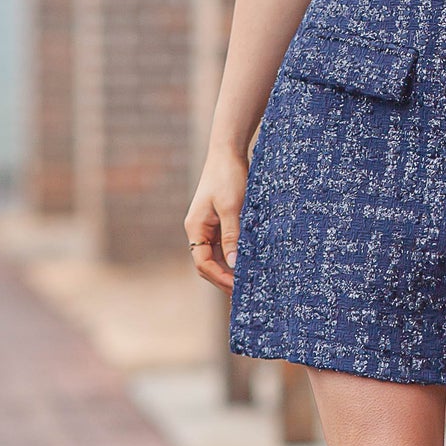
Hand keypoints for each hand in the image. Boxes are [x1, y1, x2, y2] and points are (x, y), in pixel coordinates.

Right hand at [184, 147, 248, 293]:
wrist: (228, 152)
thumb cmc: (228, 177)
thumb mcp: (232, 207)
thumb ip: (232, 236)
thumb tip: (234, 264)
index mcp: (196, 228)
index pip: (203, 263)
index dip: (220, 278)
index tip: (239, 287)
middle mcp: (199, 230)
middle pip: (208, 263)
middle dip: (224, 278)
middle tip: (245, 292)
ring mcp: (209, 226)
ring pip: (218, 255)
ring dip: (230, 268)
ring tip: (249, 282)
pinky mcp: (220, 221)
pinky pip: (225, 244)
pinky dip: (235, 255)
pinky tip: (249, 262)